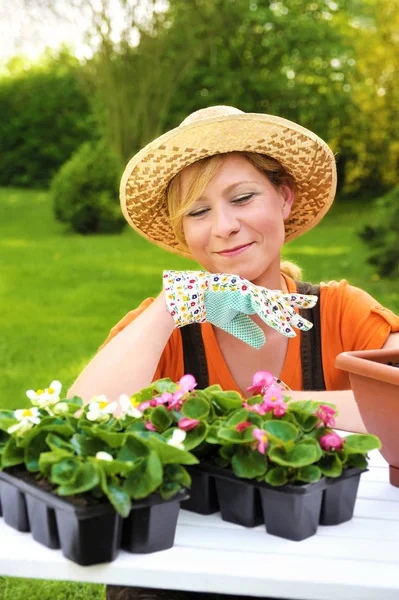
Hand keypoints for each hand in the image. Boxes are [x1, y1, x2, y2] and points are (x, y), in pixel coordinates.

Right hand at [163, 271, 317, 348]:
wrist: (187, 296)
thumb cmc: (205, 307)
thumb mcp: (228, 320)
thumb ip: (244, 328)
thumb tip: (260, 340)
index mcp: (247, 294)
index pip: (271, 299)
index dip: (287, 303)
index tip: (303, 306)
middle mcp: (249, 291)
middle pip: (276, 299)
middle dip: (295, 304)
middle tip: (313, 304)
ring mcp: (245, 293)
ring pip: (271, 306)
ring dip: (287, 318)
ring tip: (302, 328)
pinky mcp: (240, 297)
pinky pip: (261, 310)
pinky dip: (274, 319)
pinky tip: (285, 328)